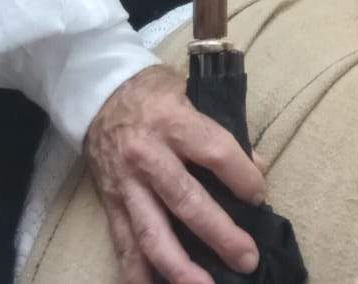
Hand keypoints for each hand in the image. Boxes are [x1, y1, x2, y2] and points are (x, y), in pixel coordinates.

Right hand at [83, 65, 264, 283]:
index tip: (260, 197)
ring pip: (152, 233)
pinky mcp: (111, 205)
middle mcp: (147, 156)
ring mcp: (126, 185)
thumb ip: (222, 130)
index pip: (215, 152)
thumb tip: (258, 166)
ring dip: (180, 268)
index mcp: (172, 121)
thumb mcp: (192, 94)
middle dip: (220, 235)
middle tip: (247, 258)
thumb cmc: (153, 92)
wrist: (97, 92)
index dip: (243, 178)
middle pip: (186, 202)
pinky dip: (139, 275)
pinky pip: (124, 246)